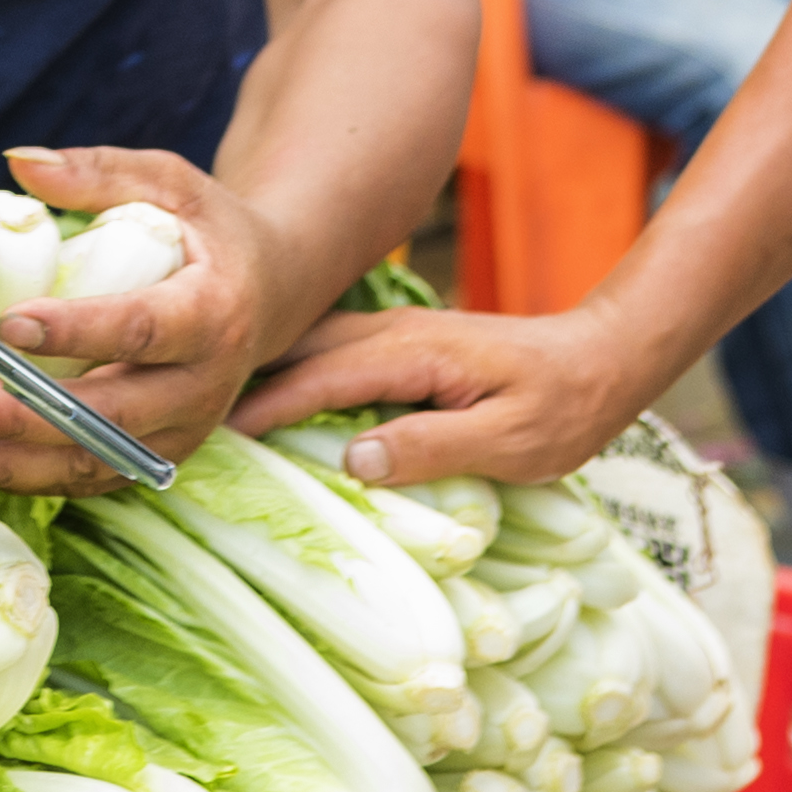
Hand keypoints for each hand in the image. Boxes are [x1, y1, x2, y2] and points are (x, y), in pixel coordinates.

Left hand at [0, 144, 285, 494]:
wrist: (269, 294)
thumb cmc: (209, 231)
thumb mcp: (171, 185)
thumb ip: (99, 171)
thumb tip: (18, 161)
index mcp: (212, 312)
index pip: (140, 328)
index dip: (75, 331)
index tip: (6, 325)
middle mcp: (203, 384)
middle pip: (111, 413)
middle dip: (28, 417)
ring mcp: (184, 430)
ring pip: (97, 460)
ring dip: (17, 465)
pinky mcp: (160, 456)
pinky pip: (94, 479)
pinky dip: (32, 479)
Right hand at [235, 298, 650, 489]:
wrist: (603, 361)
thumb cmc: (564, 411)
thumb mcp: (510, 442)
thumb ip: (432, 447)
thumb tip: (353, 458)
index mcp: (413, 353)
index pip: (317, 379)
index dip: (260, 408)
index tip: (206, 433)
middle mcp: (396, 333)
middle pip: (300, 349)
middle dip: (244, 379)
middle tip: (187, 417)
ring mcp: (399, 334)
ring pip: (312, 345)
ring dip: (265, 371)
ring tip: (213, 408)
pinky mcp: (406, 346)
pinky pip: (334, 353)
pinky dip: (295, 370)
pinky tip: (272, 394)